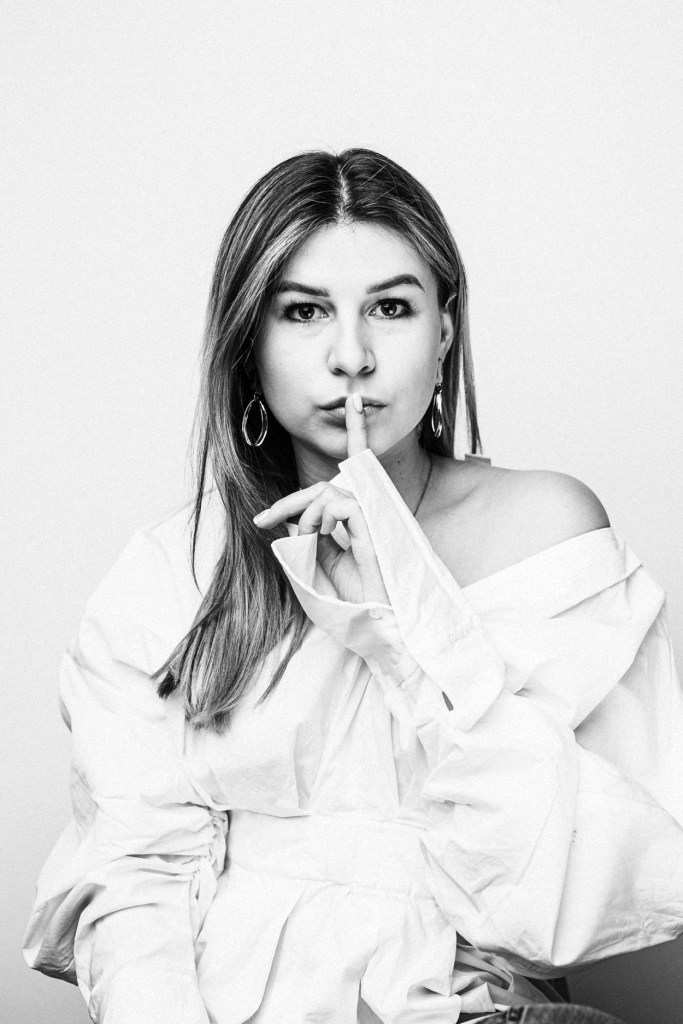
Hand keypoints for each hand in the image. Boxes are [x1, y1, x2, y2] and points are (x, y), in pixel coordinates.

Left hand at [253, 395, 389, 607]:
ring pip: (325, 492)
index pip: (359, 466)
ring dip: (303, 518)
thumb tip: (294, 522)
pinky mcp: (374, 520)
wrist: (377, 624)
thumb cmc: (357, 600)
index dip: (357, 431)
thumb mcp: (322, 565)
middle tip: (262, 520)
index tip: (356, 400)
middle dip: (290, 501)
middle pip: (325, 484)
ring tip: (306, 545)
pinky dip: (316, 521)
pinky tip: (320, 540)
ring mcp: (377, 513)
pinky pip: (334, 503)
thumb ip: (311, 539)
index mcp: (367, 516)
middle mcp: (375, 508)